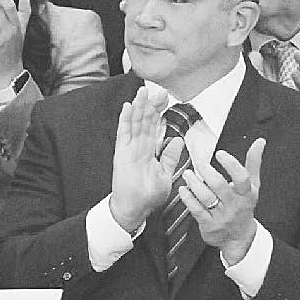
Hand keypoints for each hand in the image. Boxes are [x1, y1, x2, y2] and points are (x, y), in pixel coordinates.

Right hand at [109, 85, 181, 231]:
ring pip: (134, 124)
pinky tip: (127, 107)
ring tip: (142, 91)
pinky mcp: (121, 154)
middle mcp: (138, 147)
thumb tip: (177, 139)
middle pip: (144, 122)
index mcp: (148, 151)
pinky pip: (123, 134)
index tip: (165, 98)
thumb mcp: (166, 174)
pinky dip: (125, 120)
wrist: (135, 209)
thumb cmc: (148, 195)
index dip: (159, 112)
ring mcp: (128, 150)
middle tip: (157, 90)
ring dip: (138, 107)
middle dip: (150, 105)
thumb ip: (170, 157)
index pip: (154, 127)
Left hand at [178, 139, 264, 264]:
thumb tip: (259, 142)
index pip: (242, 178)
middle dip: (206, 172)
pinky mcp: (208, 225)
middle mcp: (234, 205)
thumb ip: (253, 163)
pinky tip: (183, 189)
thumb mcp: (253, 186)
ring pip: (206, 197)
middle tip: (197, 162)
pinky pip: (196, 210)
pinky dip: (188, 198)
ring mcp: (221, 216)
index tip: (219, 153)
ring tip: (187, 174)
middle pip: (220, 186)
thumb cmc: (243, 206)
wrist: (239, 237)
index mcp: (247, 194)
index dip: (231, 164)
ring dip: (194, 183)